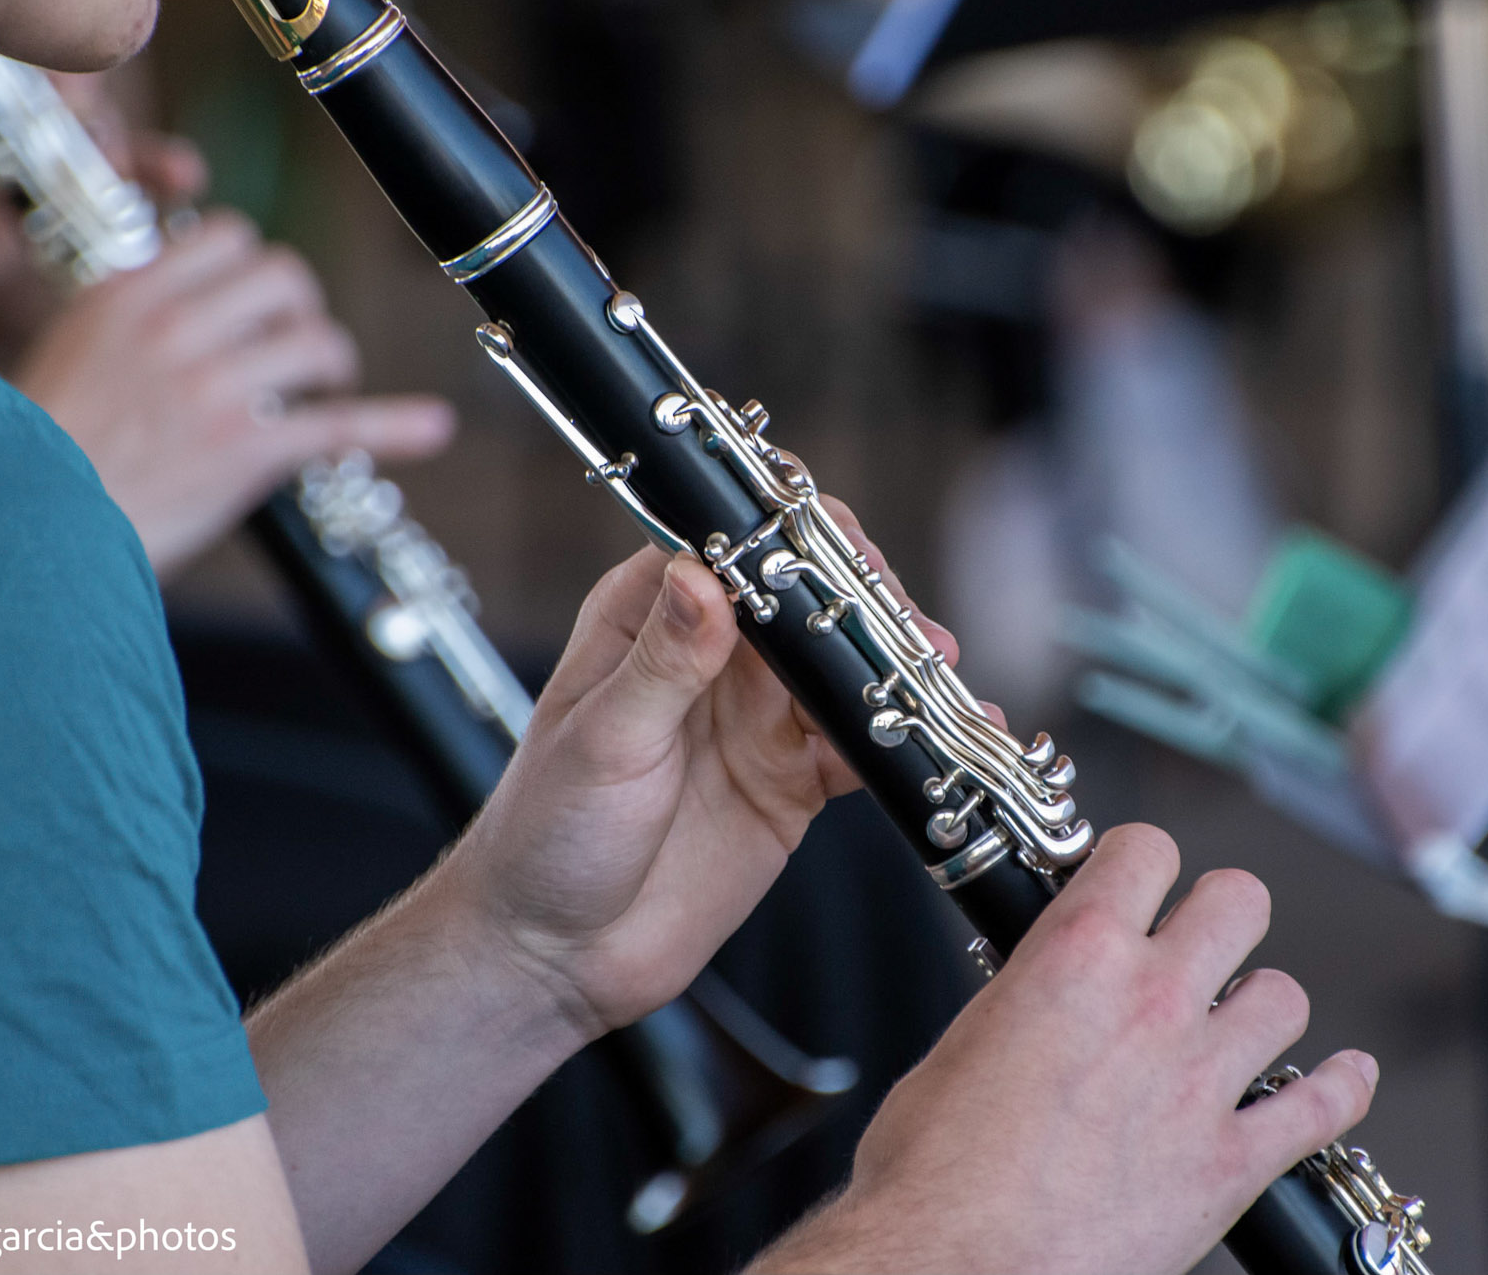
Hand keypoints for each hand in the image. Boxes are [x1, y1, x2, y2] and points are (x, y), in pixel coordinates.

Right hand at [12, 209, 454, 575]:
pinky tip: (432, 426)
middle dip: (304, 310)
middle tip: (298, 348)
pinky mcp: (247, 448)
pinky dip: (396, 425)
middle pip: (284, 277)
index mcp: (129, 297)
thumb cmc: (47, 454)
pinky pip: (341, 423)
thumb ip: (139, 317)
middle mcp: (175, 331)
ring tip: (326, 389)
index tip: (258, 303)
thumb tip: (199, 300)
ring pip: (318, 341)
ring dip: (333, 364)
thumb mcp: (76, 351)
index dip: (257, 268)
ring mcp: (214, 388)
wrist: (29, 529)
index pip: (228, 238)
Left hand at [439, 497, 961, 1033]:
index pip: (731, 541)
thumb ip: (663, 662)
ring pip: (846, 665)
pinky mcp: (793, 778)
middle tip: (903, 623)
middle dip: (864, 598)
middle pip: (807, 594)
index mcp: (650, 617)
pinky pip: (863, 745)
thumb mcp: (603, 741)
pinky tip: (941, 738)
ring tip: (936, 672)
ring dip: (896, 664)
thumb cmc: (547, 836)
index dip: (789, 532)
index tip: (837, 550)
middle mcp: (713, 654)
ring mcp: (758, 715)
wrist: (557, 956)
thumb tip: (703, 575)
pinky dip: (905, 740)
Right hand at [753, 827, 1378, 1274]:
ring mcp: (1202, 1080)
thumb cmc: (934, 1173)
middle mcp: (1152, 1002)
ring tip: (1238, 1026)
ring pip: (1284, 995)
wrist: (959, 1265)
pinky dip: (1340, 1089)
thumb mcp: (961, 1045)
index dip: (1141, 863)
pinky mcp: (1234, 1162)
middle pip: (1239, 900)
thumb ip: (1023, 1002)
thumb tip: (1040, 1002)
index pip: (1145, 849)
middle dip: (1218, 915)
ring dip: (1260, 1006)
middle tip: (1196, 945)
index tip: (1136, 886)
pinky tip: (1342, 1079)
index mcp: (1076, 956)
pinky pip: (1324, 1106)